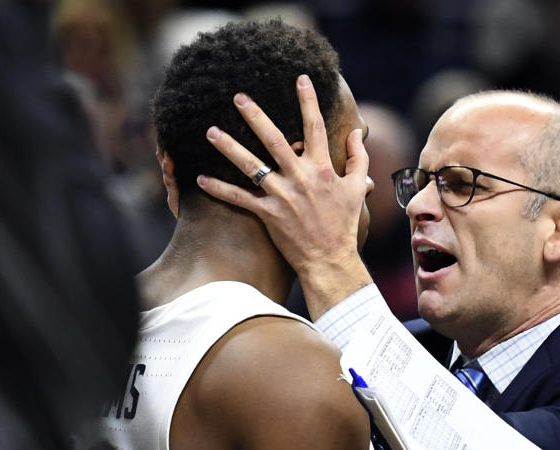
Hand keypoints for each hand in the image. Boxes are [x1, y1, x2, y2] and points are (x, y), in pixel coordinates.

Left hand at [196, 74, 373, 318]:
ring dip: (229, 147)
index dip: (308, 101)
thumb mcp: (358, 188)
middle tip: (237, 97)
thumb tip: (356, 132)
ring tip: (210, 131)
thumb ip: (358, 158)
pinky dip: (219, 189)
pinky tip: (200, 177)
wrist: (330, 260)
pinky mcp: (268, 214)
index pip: (314, 127)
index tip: (299, 79)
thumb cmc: (344, 224)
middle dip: (255, 116)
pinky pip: (239, 198)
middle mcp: (300, 178)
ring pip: (251, 165)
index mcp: (322, 168)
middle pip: (273, 139)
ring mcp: (282, 196)